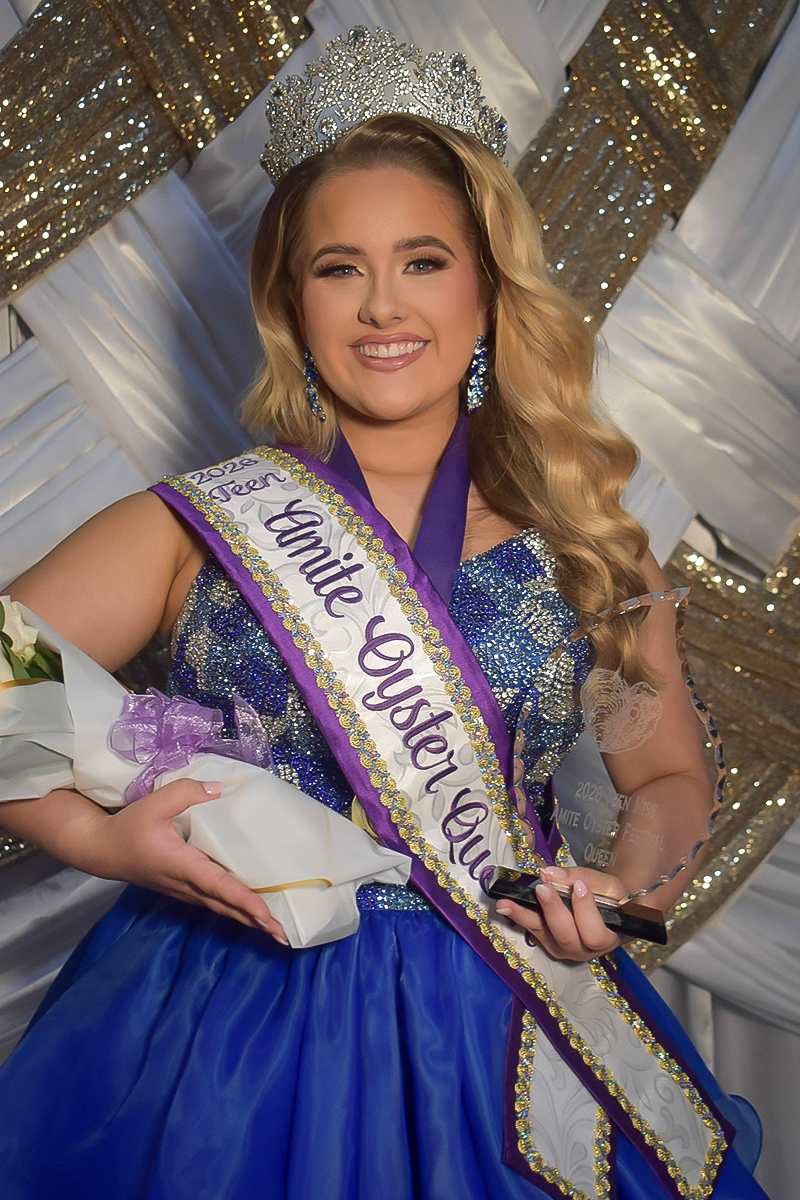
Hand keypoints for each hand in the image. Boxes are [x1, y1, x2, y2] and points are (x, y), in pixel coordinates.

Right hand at [87, 779, 288, 944]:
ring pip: (221, 908)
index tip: (265, 915)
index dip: (242, 900)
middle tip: (284, 935)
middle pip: (226, 906)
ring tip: (276, 931)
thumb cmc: (128, 828)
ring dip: (248, 920)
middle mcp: (186, 884)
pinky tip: (250, 914)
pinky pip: (214, 904)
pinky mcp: (183, 890)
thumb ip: (185, 793)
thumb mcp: (153, 804)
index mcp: (182, 865)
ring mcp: (184, 891)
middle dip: (254, 922)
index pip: (218, 886)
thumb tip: (219, 790)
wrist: (102, 850)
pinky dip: (234, 911)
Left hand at [495, 865, 630, 961]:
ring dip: (524, 917)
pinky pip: (533, 931)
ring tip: (506, 903)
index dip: (586, 910)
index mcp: (607, 939)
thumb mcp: (607, 885)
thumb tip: (550, 874)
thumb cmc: (612, 898)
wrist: (609, 908)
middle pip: (566, 937)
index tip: (579, 886)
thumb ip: (580, 877)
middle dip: (553, 911)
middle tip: (543, 888)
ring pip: (544, 936)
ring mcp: (565, 949)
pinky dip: (520, 917)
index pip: (595, 933)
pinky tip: (506, 906)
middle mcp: (584, 950)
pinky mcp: (549, 942)